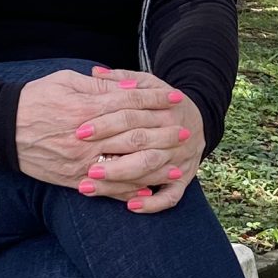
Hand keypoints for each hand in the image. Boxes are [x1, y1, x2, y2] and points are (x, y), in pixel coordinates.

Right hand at [13, 68, 201, 211]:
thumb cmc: (34, 99)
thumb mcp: (65, 82)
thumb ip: (99, 87)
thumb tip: (129, 87)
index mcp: (85, 110)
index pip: (129, 103)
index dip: (154, 99)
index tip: (175, 97)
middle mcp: (85, 138)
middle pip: (133, 136)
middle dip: (162, 134)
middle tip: (186, 133)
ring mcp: (79, 162)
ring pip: (124, 168)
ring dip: (153, 168)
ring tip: (176, 166)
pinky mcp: (72, 180)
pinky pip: (105, 189)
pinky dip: (128, 192)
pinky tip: (147, 191)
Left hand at [90, 66, 203, 213]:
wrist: (198, 120)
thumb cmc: (163, 102)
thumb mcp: (148, 84)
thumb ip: (122, 79)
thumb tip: (95, 72)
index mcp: (162, 109)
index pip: (131, 116)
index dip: (105, 124)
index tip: (80, 132)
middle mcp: (173, 134)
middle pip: (140, 145)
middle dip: (110, 155)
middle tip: (84, 166)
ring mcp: (179, 159)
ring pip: (150, 171)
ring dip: (120, 181)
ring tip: (89, 186)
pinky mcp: (184, 179)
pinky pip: (171, 196)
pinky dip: (153, 203)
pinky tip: (131, 206)